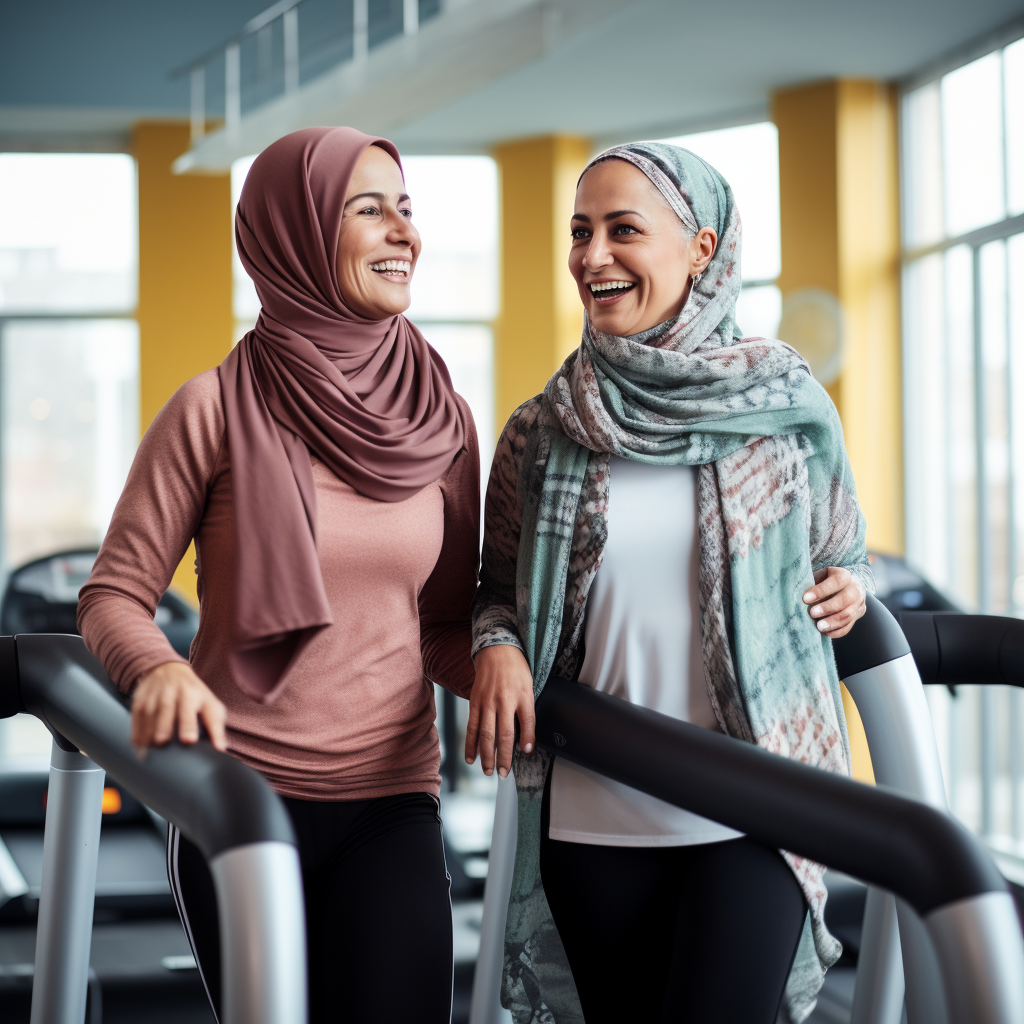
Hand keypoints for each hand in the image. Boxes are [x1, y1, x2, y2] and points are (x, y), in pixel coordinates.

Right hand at [131, 662, 226, 754]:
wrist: (169, 670)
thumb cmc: (195, 695)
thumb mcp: (210, 705)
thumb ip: (215, 727)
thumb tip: (220, 749)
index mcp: (193, 694)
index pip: (191, 708)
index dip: (189, 724)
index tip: (189, 740)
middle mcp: (173, 692)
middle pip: (167, 708)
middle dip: (164, 725)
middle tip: (162, 742)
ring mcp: (154, 695)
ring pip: (148, 712)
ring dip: (146, 732)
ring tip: (148, 753)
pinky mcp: (140, 700)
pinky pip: (135, 717)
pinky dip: (135, 732)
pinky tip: (138, 749)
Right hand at [465, 645, 535, 778]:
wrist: (496, 650)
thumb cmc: (516, 670)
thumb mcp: (529, 689)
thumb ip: (528, 716)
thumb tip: (527, 744)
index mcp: (520, 696)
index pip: (526, 722)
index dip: (527, 740)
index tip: (525, 754)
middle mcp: (503, 700)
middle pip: (503, 734)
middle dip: (503, 757)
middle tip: (503, 773)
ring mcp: (486, 701)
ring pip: (485, 734)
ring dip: (486, 755)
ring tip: (488, 771)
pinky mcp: (474, 702)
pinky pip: (471, 726)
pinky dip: (470, 744)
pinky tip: (471, 757)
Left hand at [803, 567, 866, 638]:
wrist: (841, 587)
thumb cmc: (822, 582)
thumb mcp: (818, 577)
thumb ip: (810, 583)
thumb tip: (797, 595)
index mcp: (844, 575)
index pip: (837, 581)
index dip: (821, 590)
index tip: (805, 598)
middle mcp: (856, 588)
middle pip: (846, 599)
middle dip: (828, 608)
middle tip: (812, 613)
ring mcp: (859, 603)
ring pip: (848, 615)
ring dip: (832, 622)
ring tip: (818, 626)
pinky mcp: (858, 615)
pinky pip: (848, 626)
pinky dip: (836, 631)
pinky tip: (824, 632)